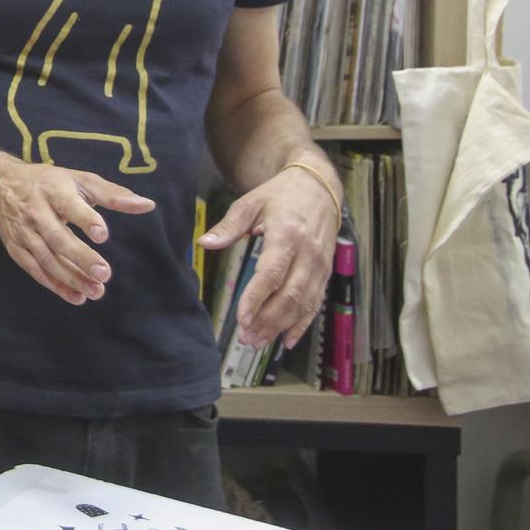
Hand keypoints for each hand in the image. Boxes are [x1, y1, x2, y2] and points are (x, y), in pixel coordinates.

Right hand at [0, 160, 154, 304]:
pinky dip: (55, 286)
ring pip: (46, 258)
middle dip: (80, 257)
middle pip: (56, 237)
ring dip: (70, 278)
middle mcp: (35, 211)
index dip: (84, 219)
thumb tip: (147, 205)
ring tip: (96, 291)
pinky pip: (35, 270)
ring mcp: (23, 232)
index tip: (103, 235)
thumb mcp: (80, 180)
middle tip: (104, 274)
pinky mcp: (16, 248)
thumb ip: (113, 194)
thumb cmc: (49, 183)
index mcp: (52, 189)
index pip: (68, 205)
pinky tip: (76, 297)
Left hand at [202, 163, 339, 348]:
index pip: (272, 273)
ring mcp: (320, 265)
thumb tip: (204, 243)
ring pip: (303, 303)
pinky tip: (287, 340)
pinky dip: (302, 324)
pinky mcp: (325, 272)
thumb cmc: (279, 195)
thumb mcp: (250, 203)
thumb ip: (228, 226)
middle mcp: (308, 253)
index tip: (242, 319)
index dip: (257, 298)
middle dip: (267, 320)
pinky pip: (316, 303)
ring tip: (257, 342)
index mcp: (287, 234)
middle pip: (289, 295)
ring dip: (281, 327)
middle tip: (245, 338)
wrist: (318, 187)